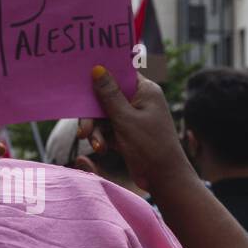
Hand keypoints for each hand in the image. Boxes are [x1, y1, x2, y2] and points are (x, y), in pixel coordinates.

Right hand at [78, 66, 194, 195]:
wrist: (164, 178)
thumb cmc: (150, 145)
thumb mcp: (125, 118)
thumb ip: (109, 94)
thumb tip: (97, 69)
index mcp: (145, 91)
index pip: (120, 74)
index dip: (102, 75)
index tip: (83, 78)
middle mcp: (139, 101)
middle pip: (106, 97)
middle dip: (93, 115)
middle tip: (83, 130)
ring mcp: (132, 118)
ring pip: (103, 116)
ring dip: (96, 130)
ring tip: (96, 145)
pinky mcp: (126, 134)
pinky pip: (107, 129)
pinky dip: (102, 138)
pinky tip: (101, 149)